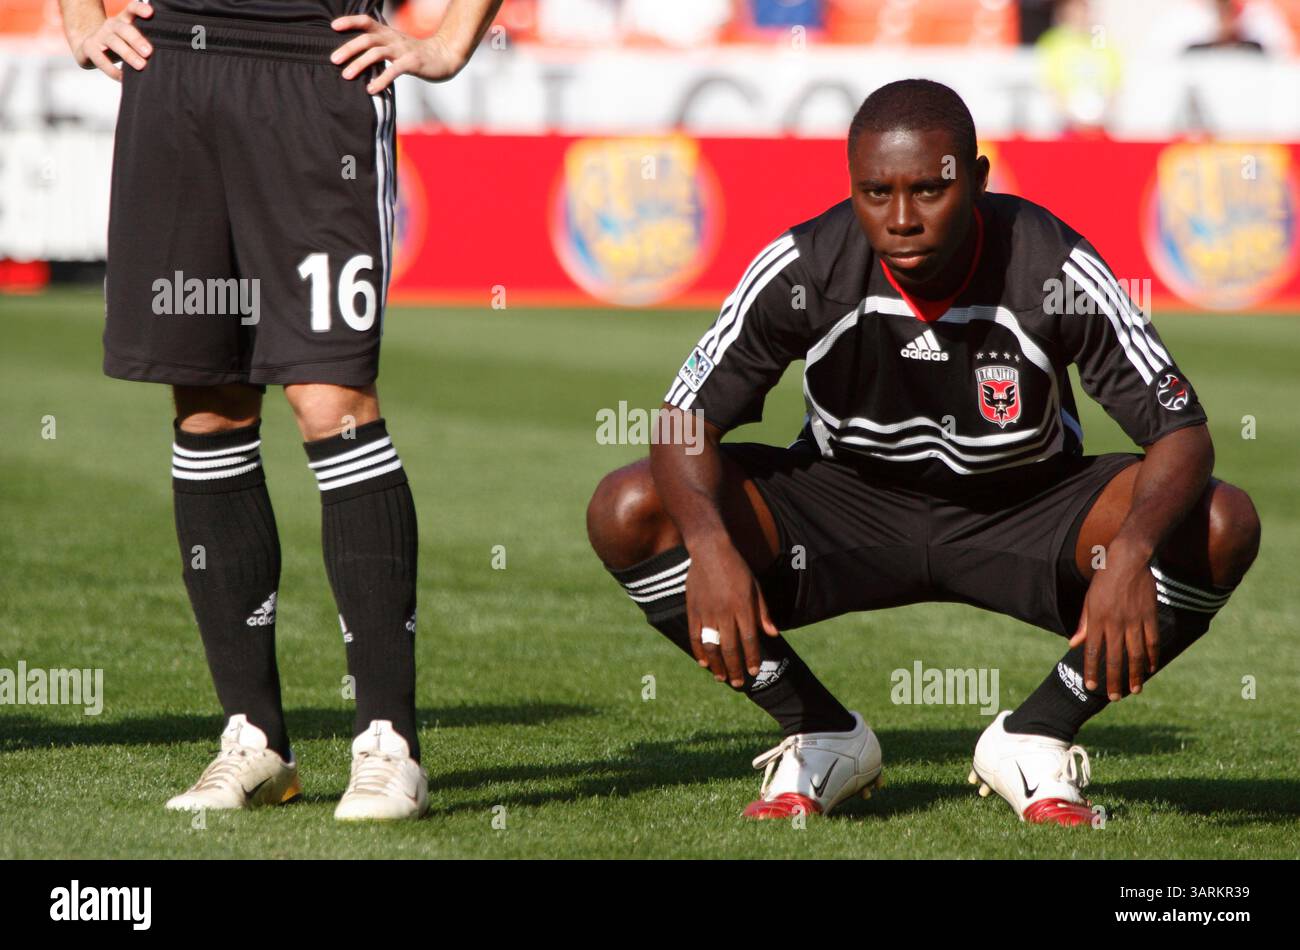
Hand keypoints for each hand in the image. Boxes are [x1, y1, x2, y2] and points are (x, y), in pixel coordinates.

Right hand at [73, 0, 153, 80]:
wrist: (89, 48)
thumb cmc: (119, 44)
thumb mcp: (131, 39)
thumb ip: (145, 43)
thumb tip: (167, 58)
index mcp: (124, 20)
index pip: (131, 9)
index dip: (139, 9)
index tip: (150, 12)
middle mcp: (112, 25)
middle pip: (124, 29)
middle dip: (137, 39)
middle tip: (149, 52)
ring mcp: (99, 35)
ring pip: (113, 42)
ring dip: (128, 54)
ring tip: (141, 65)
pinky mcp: (89, 48)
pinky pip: (101, 59)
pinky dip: (113, 70)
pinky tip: (124, 78)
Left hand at [331, 16, 468, 93]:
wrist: (445, 57)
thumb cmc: (416, 54)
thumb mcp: (396, 45)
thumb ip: (379, 47)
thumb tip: (355, 57)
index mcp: (387, 33)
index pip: (366, 22)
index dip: (349, 21)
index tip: (333, 27)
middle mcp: (393, 39)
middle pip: (367, 39)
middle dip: (348, 48)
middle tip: (333, 60)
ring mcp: (403, 50)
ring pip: (377, 53)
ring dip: (359, 64)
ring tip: (346, 76)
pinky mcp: (413, 63)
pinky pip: (394, 70)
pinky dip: (381, 79)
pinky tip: (371, 89)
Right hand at [684, 537, 779, 687]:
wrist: (710, 549)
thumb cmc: (737, 567)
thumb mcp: (756, 587)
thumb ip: (763, 612)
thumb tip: (773, 634)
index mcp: (743, 607)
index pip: (749, 640)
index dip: (752, 658)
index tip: (754, 671)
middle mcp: (725, 612)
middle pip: (730, 648)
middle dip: (736, 668)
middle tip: (739, 683)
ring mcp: (707, 612)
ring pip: (712, 646)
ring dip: (717, 665)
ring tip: (721, 678)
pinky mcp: (693, 609)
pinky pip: (695, 636)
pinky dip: (698, 651)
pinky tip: (703, 662)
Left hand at [1068, 542, 1158, 699]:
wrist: (1128, 560)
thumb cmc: (1104, 580)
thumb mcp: (1088, 600)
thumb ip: (1083, 624)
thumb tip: (1074, 645)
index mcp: (1097, 619)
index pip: (1092, 652)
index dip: (1091, 671)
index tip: (1090, 687)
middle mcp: (1115, 623)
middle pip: (1115, 658)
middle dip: (1114, 680)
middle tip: (1114, 697)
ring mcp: (1135, 621)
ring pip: (1135, 654)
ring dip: (1135, 675)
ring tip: (1134, 690)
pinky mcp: (1150, 616)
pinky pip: (1152, 642)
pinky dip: (1151, 657)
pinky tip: (1150, 669)